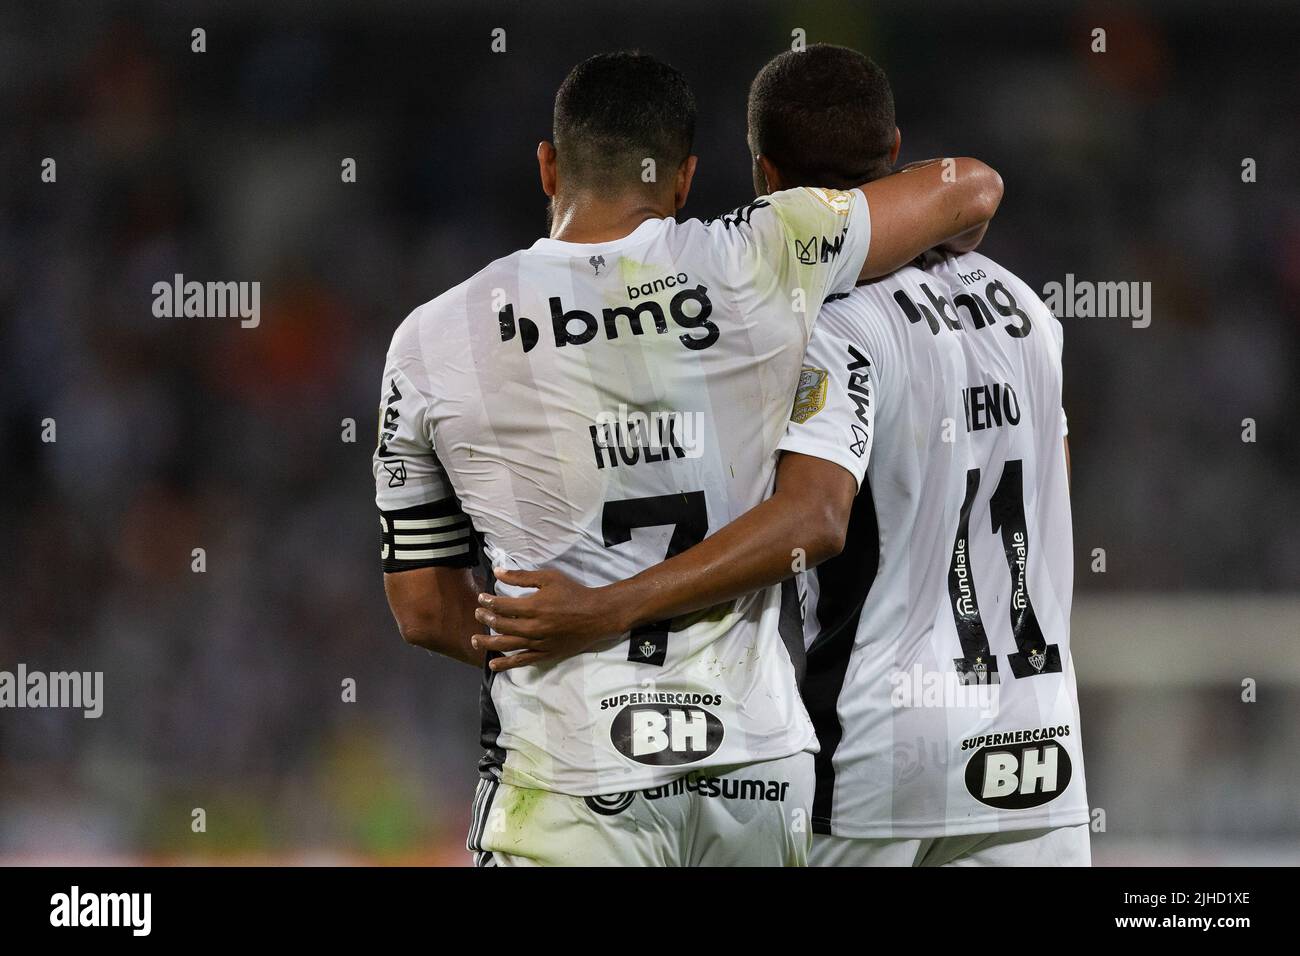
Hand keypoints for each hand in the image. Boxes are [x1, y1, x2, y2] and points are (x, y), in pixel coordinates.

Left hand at [471, 568, 631, 671]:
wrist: (597, 615)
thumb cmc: (573, 593)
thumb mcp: (549, 578)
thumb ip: (522, 576)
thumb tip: (497, 572)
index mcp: (534, 607)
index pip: (502, 606)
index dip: (488, 601)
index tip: (482, 597)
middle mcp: (534, 627)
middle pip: (502, 625)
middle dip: (486, 619)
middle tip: (478, 614)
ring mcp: (539, 643)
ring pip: (508, 644)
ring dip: (489, 642)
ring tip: (475, 640)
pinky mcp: (546, 654)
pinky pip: (523, 660)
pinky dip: (507, 663)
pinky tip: (493, 664)